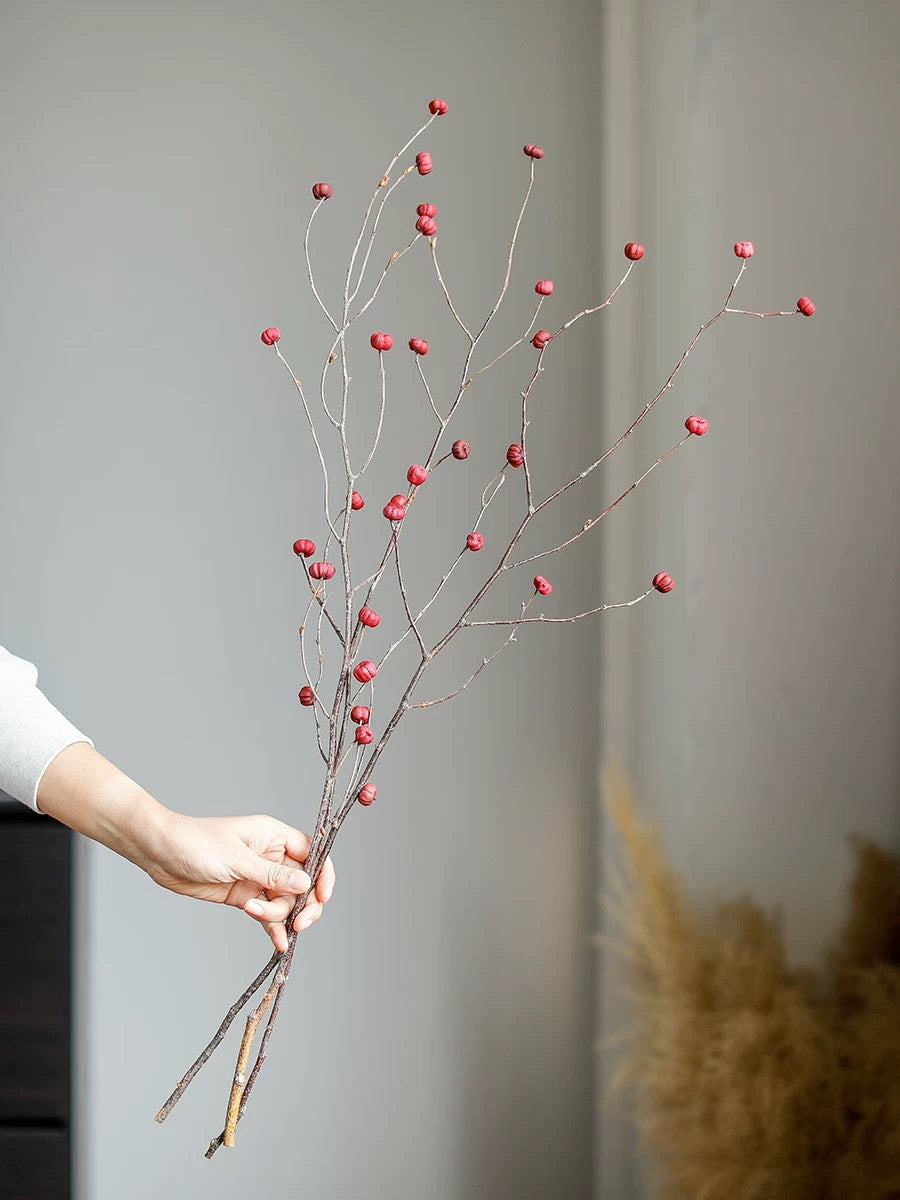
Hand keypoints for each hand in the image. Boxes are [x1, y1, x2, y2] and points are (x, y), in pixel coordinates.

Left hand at [36, 742, 335, 950]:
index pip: (312, 853)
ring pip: (284, 902)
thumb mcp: (237, 859)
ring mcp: (256, 878)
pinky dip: (273, 928)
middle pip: (303, 882)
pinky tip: (279, 945)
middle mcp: (269, 856)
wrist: (160, 855)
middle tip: (300, 922)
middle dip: (305, 903)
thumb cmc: (196, 843)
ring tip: (253, 912)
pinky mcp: (243, 896)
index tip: (323, 896)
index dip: (322, 874)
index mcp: (273, 836)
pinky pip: (266, 914)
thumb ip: (272, 875)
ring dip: (277, 914)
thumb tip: (306, 884)